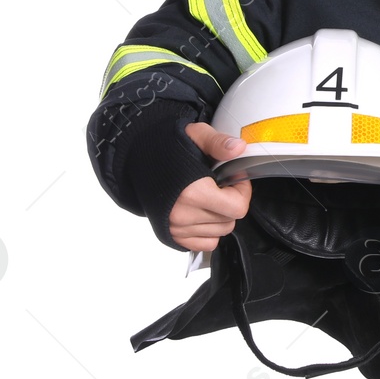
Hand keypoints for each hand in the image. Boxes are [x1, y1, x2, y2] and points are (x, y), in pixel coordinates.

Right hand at [168, 122, 252, 251]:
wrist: (137, 160)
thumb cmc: (166, 148)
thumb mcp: (196, 135)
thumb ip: (219, 142)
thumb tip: (238, 148)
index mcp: (193, 192)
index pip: (237, 208)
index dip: (242, 192)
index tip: (234, 179)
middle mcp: (183, 215)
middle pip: (230, 221)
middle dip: (232, 203)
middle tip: (221, 186)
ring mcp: (177, 228)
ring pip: (220, 232)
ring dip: (221, 216)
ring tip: (209, 197)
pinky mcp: (172, 235)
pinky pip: (206, 243)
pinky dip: (209, 231)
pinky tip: (202, 212)